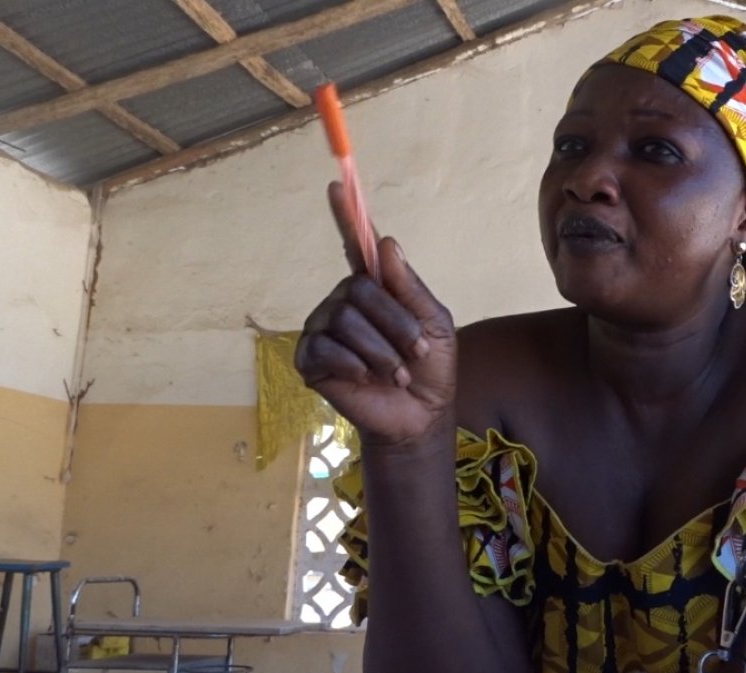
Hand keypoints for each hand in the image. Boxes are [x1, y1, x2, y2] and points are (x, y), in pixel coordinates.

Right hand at [294, 182, 456, 447]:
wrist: (421, 415)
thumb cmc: (430, 368)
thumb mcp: (434, 324)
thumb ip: (410, 288)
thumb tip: (385, 243)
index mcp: (376, 288)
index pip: (355, 244)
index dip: (346, 215)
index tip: (337, 185)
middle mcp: (345, 301)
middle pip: (358, 288)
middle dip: (395, 322)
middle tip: (415, 351)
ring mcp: (324, 329)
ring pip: (344, 318)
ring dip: (381, 350)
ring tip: (397, 372)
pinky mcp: (311, 359)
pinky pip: (324, 347)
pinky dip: (354, 364)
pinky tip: (367, 378)